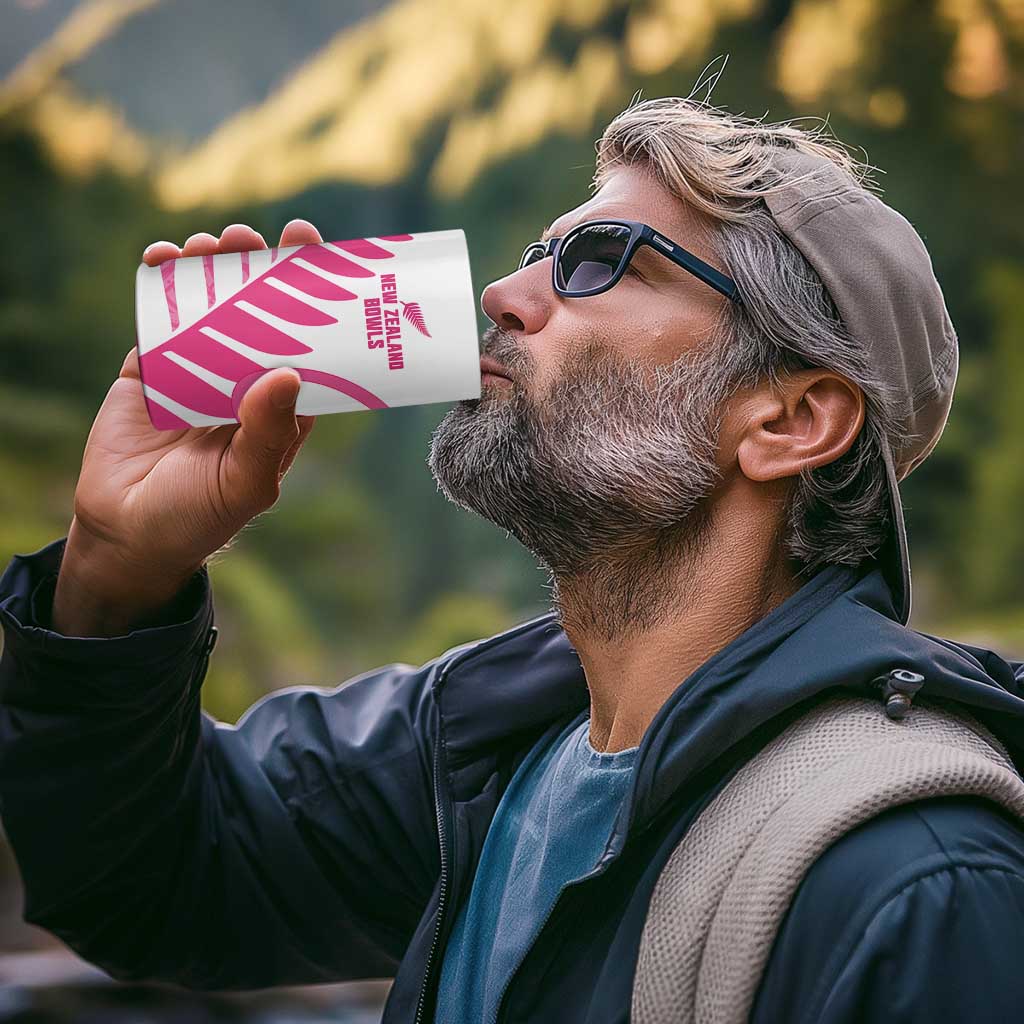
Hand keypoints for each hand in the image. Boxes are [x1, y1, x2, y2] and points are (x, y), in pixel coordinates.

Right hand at [52, 220, 321, 634]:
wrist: (127, 533)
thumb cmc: (200, 516)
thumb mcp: (246, 482)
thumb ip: (268, 433)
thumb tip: (288, 373)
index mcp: (281, 405)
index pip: (307, 341)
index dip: (313, 296)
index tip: (315, 250)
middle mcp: (244, 381)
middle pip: (259, 311)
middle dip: (257, 267)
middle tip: (253, 236)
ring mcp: (197, 370)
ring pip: (210, 306)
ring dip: (211, 267)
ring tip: (210, 244)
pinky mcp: (151, 368)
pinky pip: (158, 318)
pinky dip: (160, 283)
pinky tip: (162, 258)